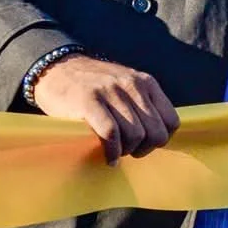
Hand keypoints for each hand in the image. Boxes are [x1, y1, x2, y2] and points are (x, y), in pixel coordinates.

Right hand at [31, 54, 180, 164]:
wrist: (56, 70)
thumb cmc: (93, 87)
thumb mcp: (126, 87)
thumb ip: (143, 104)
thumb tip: (159, 137)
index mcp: (146, 83)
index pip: (172, 121)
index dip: (162, 139)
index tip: (146, 145)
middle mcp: (132, 85)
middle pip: (156, 133)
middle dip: (144, 149)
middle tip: (129, 151)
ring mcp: (111, 92)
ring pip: (135, 135)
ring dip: (126, 151)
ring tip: (116, 152)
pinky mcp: (89, 101)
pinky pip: (111, 134)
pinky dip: (112, 152)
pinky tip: (109, 158)